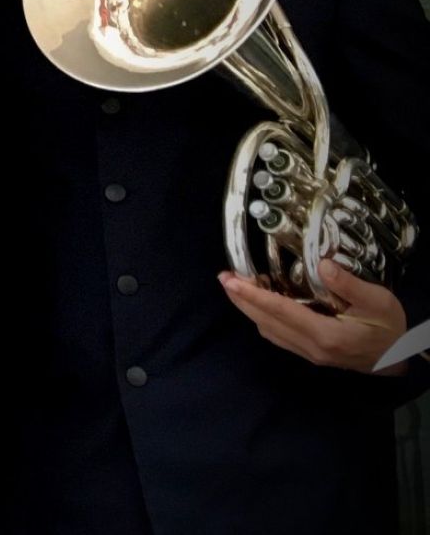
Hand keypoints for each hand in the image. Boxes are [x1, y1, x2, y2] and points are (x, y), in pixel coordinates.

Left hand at [220, 261, 409, 373]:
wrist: (399, 359)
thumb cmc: (389, 329)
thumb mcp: (378, 302)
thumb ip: (349, 284)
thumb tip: (322, 264)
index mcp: (326, 335)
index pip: (281, 312)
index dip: (253, 296)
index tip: (232, 281)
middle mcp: (311, 347)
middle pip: (266, 322)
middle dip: (242, 300)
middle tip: (225, 278)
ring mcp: (308, 353)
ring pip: (268, 330)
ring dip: (250, 308)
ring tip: (238, 286)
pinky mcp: (309, 353)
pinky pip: (277, 335)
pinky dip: (263, 317)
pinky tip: (260, 303)